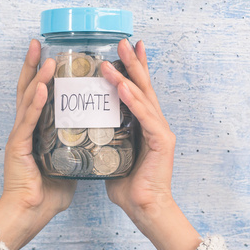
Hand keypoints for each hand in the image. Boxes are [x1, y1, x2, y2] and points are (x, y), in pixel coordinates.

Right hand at [0, 39, 76, 249]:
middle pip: (27, 89)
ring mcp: (19, 137)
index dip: (40, 74)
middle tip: (39, 44)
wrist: (29, 213)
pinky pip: (28, 122)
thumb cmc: (46, 192)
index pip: (37, 96)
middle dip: (33, 65)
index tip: (47, 55)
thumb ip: (74, 148)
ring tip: (49, 61)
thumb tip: (91, 140)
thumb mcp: (65, 163)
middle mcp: (24, 129)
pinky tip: (43, 90)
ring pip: (28, 101)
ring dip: (39, 79)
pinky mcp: (18, 148)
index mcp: (34, 131)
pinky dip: (35, 105)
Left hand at [101, 39, 200, 249]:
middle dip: (133, 63)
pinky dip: (134, 101)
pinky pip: (146, 117)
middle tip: (124, 42)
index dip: (133, 69)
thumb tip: (87, 126)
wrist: (144, 208)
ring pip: (144, 97)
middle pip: (143, 87)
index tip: (126, 49)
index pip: (138, 91)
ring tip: (117, 59)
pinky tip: (124, 88)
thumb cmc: (128, 183)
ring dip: (129, 77)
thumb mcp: (113, 152)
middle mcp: (155, 123)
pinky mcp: (162, 142)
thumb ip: (106, 136)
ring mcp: (161, 131)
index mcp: (144, 124)